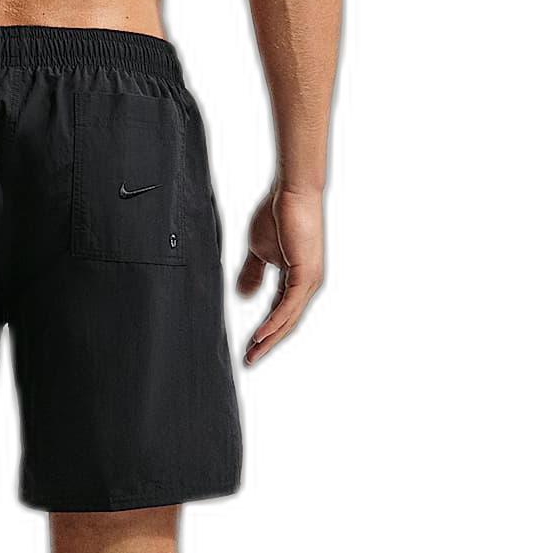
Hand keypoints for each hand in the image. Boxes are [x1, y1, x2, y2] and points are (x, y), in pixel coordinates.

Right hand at [235, 183, 323, 365]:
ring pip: (289, 318)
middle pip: (286, 321)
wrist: (291, 193)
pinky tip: (262, 335)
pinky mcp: (306, 274)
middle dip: (267, 342)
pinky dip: (274, 322)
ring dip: (270, 338)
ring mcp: (309, 280)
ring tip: (253, 354)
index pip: (280, 312)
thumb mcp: (259, 250)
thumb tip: (244, 294)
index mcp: (296, 279)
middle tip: (250, 360)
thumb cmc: (278, 214)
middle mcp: (306, 283)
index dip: (264, 330)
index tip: (249, 347)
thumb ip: (252, 273)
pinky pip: (288, 306)